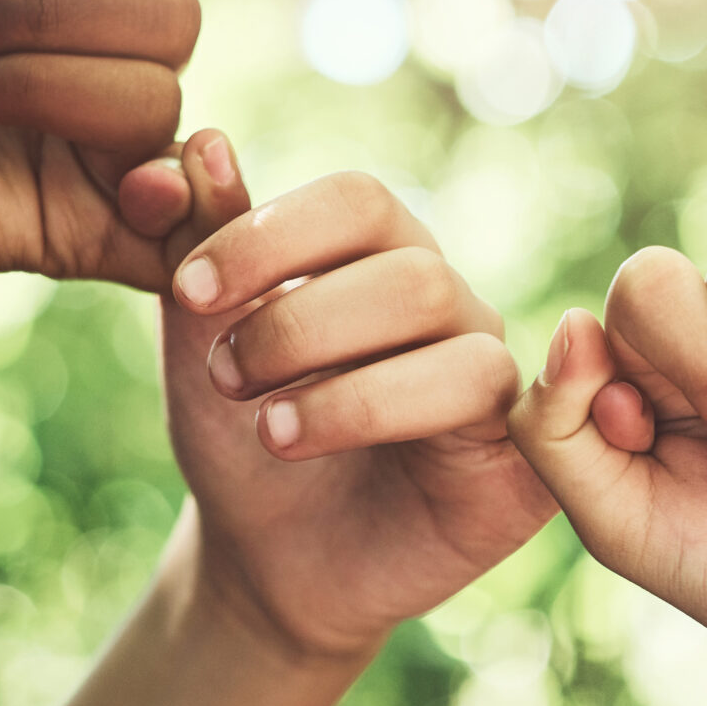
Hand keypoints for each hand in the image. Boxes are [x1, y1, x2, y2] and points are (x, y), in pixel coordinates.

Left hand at [160, 151, 555, 663]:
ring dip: (340, 380)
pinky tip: (313, 439)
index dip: (273, 233)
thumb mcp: (198, 341)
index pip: (359, 201)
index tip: (186, 291)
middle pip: (407, 267)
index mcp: (381, 257)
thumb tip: (205, 141)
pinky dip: (397, 411)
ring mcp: (491, 375)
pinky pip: (491, 405)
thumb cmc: (239, 440)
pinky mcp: (520, 454)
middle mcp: (448, 304)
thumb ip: (195, 242)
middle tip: (224, 375)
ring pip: (448, 332)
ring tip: (268, 429)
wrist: (263, 564)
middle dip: (299, 319)